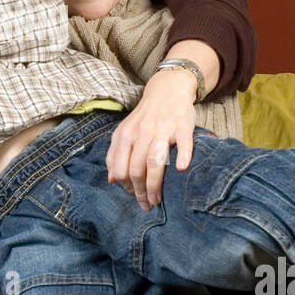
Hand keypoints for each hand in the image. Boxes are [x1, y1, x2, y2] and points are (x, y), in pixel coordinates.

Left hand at [106, 71, 196, 210]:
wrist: (168, 89)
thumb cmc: (146, 116)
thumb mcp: (125, 131)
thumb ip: (116, 153)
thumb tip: (112, 179)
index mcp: (126, 135)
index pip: (121, 167)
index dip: (126, 186)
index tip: (133, 196)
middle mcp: (142, 132)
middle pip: (136, 168)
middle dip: (140, 192)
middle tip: (146, 205)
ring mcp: (163, 129)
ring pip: (154, 161)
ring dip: (155, 184)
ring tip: (157, 200)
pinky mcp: (182, 126)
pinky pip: (183, 143)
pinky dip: (182, 156)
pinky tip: (181, 170)